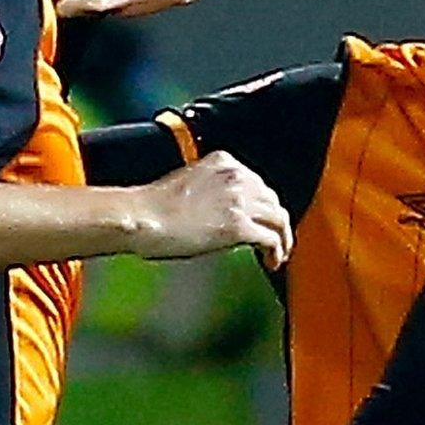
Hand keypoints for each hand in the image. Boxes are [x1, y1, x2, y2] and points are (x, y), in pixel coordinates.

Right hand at [129, 151, 292, 268]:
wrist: (142, 217)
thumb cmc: (153, 206)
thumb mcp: (189, 183)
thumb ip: (212, 190)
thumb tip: (224, 212)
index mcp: (224, 161)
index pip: (258, 183)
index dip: (263, 206)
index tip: (262, 220)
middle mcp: (237, 176)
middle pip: (273, 200)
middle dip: (275, 222)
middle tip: (275, 241)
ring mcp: (239, 200)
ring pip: (279, 220)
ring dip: (282, 239)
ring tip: (277, 255)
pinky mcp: (239, 226)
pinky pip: (271, 239)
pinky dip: (277, 252)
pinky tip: (272, 262)